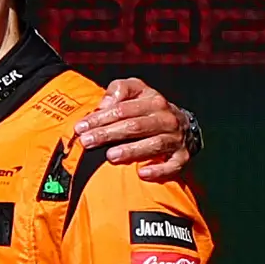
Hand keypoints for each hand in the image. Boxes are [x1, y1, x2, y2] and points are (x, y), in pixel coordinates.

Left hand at [77, 74, 199, 183]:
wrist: (184, 127)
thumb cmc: (149, 110)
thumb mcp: (136, 91)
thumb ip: (119, 90)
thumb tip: (104, 103)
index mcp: (153, 101)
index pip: (123, 109)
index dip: (100, 118)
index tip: (80, 127)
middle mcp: (166, 119)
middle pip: (135, 126)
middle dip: (108, 134)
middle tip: (87, 142)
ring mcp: (175, 139)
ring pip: (153, 144)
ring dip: (131, 151)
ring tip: (110, 156)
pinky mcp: (182, 157)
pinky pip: (172, 166)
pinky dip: (158, 170)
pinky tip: (142, 174)